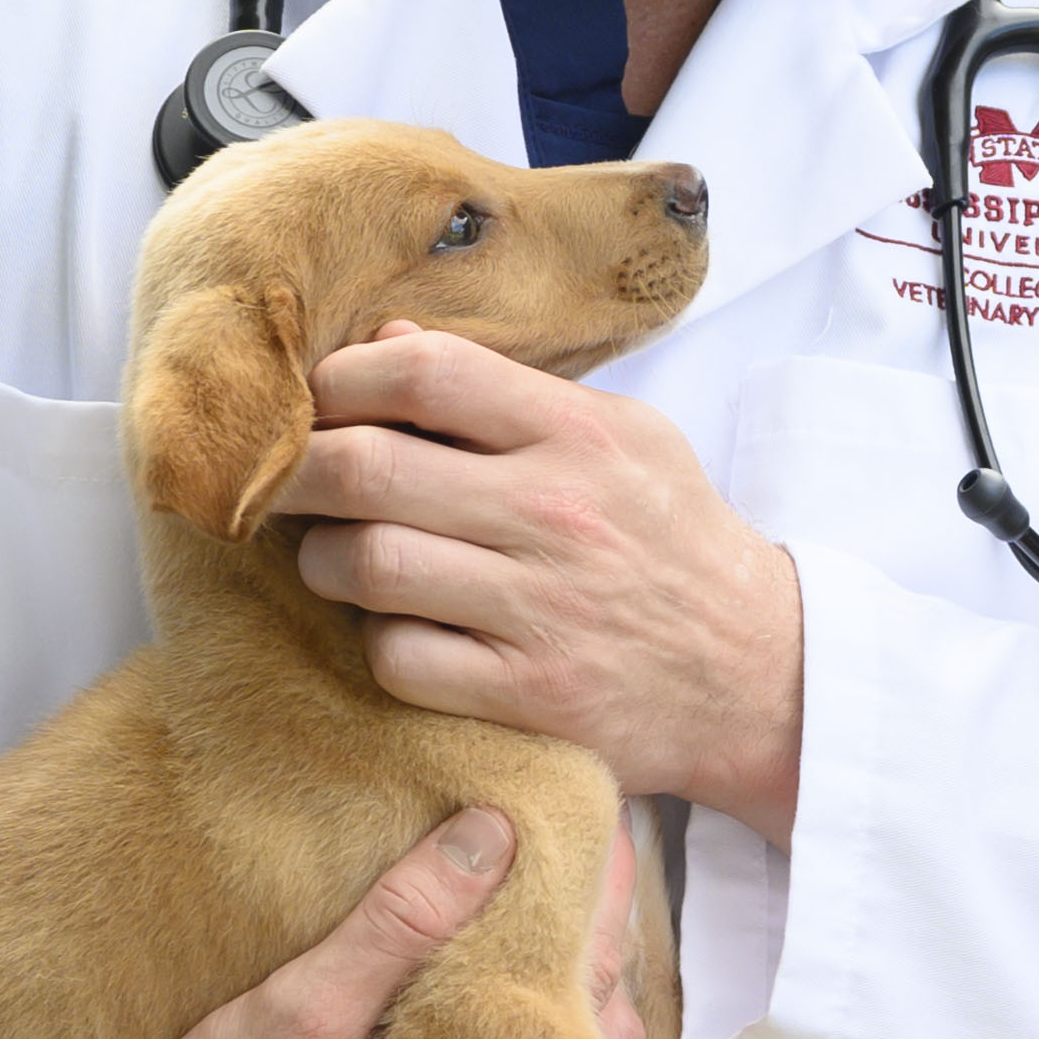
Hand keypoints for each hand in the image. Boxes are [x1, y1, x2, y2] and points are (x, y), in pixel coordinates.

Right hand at [0, 808, 647, 1038]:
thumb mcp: (298, 1011)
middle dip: (596, 965)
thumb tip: (488, 834)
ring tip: (549, 942)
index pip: (598, 1002)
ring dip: (562, 1022)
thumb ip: (396, 925)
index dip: (607, 914)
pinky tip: (495, 1035)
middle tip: (587, 880)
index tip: (611, 841)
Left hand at [281, 324, 805, 841]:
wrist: (756, 671)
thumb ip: (503, 390)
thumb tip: (386, 342)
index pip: (426, 374)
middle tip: (282, 480)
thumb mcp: (619, 436)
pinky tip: (397, 628)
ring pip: (366, 566)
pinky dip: (378, 641)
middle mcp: (556, 513)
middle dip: (296, 471)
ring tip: (334, 554)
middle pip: (368, 469)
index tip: (320, 400)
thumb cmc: (669, 538)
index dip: (343, 379)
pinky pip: (398, 658)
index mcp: (578, 433)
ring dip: (323, 560)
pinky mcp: (527, 695)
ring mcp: (540, 609)